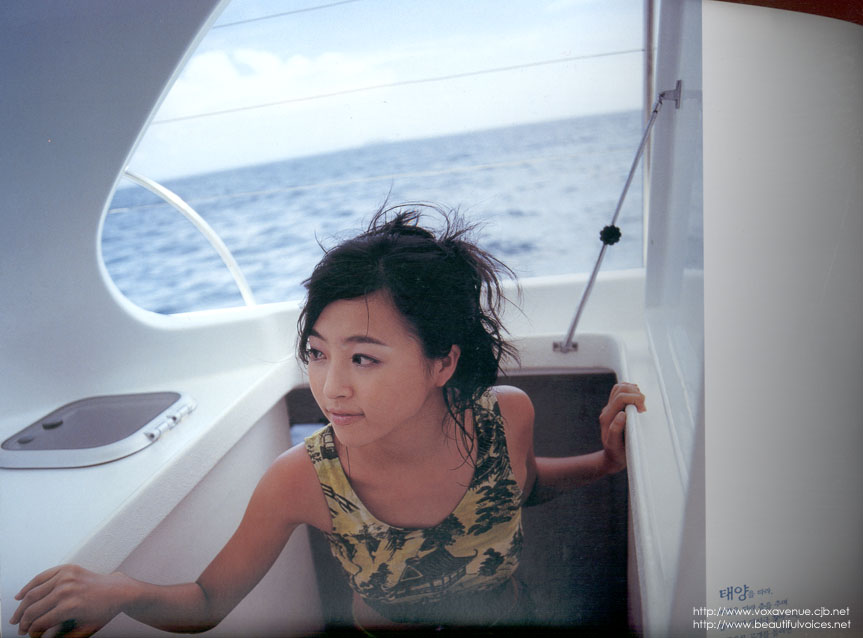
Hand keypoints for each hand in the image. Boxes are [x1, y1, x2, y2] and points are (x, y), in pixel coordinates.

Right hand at [10, 564, 129, 637]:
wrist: (118, 591)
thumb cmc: (102, 611)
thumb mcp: (83, 628)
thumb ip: (61, 634)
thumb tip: (39, 636)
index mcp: (70, 607)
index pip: (40, 622)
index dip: (31, 631)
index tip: (28, 635)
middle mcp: (66, 590)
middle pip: (34, 609)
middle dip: (23, 622)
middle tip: (20, 629)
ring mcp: (66, 577)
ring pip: (33, 593)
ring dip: (21, 607)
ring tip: (16, 616)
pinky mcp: (67, 568)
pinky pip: (41, 577)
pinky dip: (28, 586)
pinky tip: (20, 596)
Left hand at [598, 382, 645, 472]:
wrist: (611, 457)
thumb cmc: (616, 453)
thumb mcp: (615, 446)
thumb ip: (615, 430)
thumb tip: (622, 414)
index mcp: (607, 418)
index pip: (620, 398)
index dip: (634, 399)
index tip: (643, 410)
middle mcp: (607, 411)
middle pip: (620, 389)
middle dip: (635, 393)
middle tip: (643, 407)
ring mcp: (610, 408)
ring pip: (619, 388)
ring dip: (633, 390)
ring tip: (641, 402)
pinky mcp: (614, 408)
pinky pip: (620, 392)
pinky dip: (630, 391)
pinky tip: (637, 400)